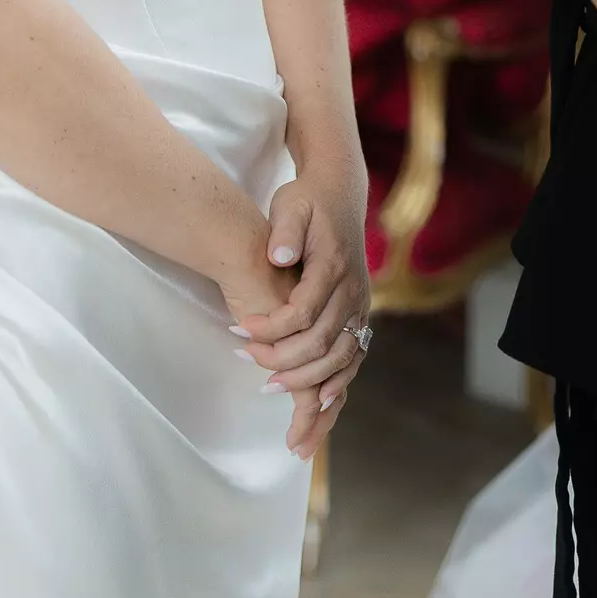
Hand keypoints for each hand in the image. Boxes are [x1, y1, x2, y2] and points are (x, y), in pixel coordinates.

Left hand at [230, 172, 371, 461]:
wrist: (339, 194)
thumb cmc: (307, 201)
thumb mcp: (291, 205)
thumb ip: (286, 230)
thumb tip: (278, 256)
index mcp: (334, 266)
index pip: (302, 312)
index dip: (268, 328)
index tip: (236, 329)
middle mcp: (353, 291)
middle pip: (321, 342)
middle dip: (283, 360)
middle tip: (247, 359)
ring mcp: (360, 306)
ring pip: (341, 358)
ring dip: (309, 381)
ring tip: (271, 389)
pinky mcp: (359, 315)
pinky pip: (353, 359)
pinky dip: (338, 385)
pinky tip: (318, 404)